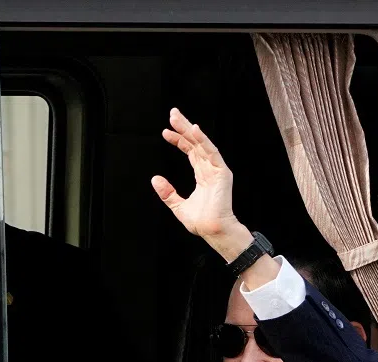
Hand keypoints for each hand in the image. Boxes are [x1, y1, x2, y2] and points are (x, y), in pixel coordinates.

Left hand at [151, 108, 279, 286]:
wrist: (212, 230)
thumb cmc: (201, 222)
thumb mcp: (177, 206)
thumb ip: (168, 193)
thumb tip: (155, 179)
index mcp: (202, 175)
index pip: (190, 152)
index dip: (179, 141)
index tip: (166, 133)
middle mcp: (210, 169)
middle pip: (196, 143)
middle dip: (184, 128)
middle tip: (173, 114)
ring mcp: (217, 170)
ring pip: (202, 144)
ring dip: (190, 130)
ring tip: (178, 119)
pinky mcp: (222, 173)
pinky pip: (212, 153)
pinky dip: (203, 141)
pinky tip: (194, 130)